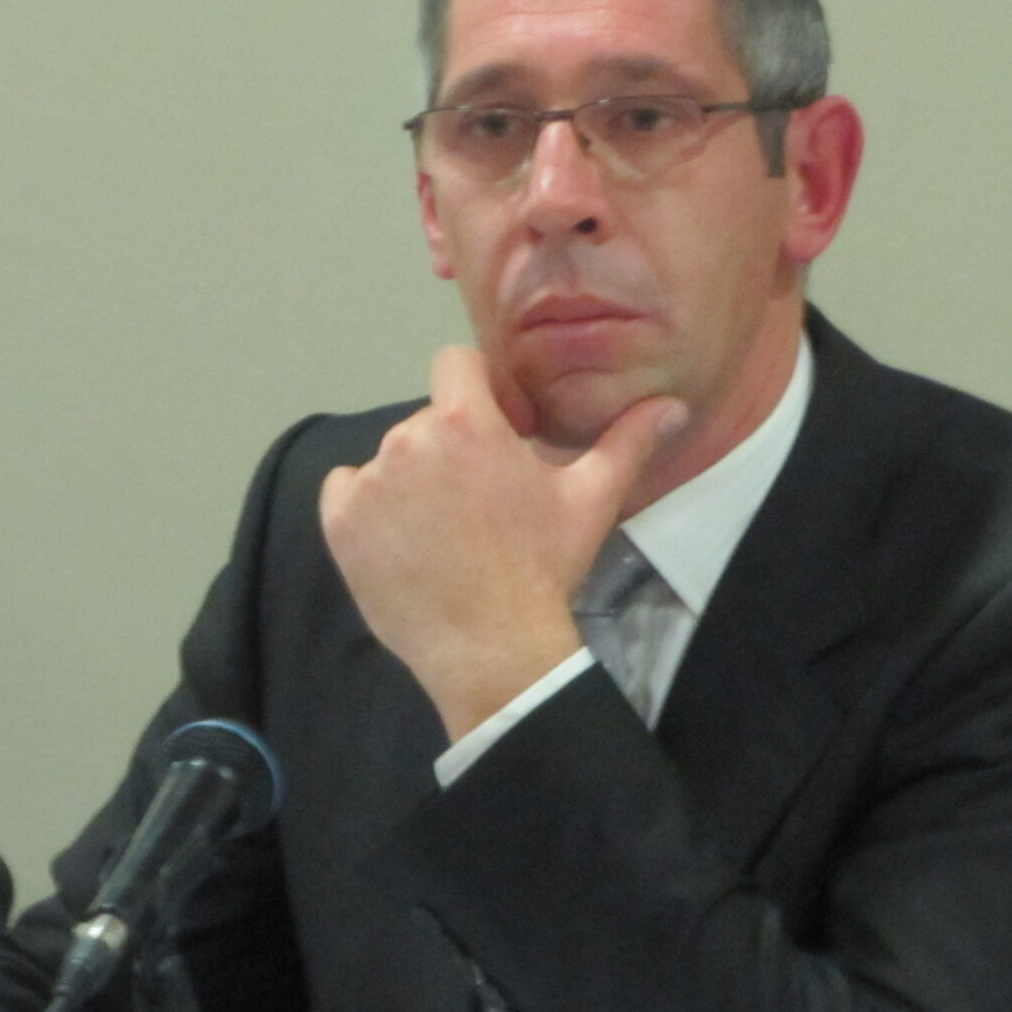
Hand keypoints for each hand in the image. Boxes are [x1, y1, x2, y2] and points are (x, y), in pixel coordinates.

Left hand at [319, 346, 683, 739]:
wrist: (493, 648)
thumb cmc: (544, 568)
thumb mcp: (591, 500)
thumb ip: (627, 442)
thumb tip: (672, 405)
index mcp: (466, 422)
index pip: (456, 364)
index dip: (482, 391)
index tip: (504, 433)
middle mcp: (408, 440)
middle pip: (429, 420)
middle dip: (455, 447)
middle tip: (483, 499)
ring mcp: (368, 483)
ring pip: (391, 458)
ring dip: (416, 479)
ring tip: (448, 530)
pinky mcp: (340, 523)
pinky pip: (346, 490)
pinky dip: (369, 507)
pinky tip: (406, 540)